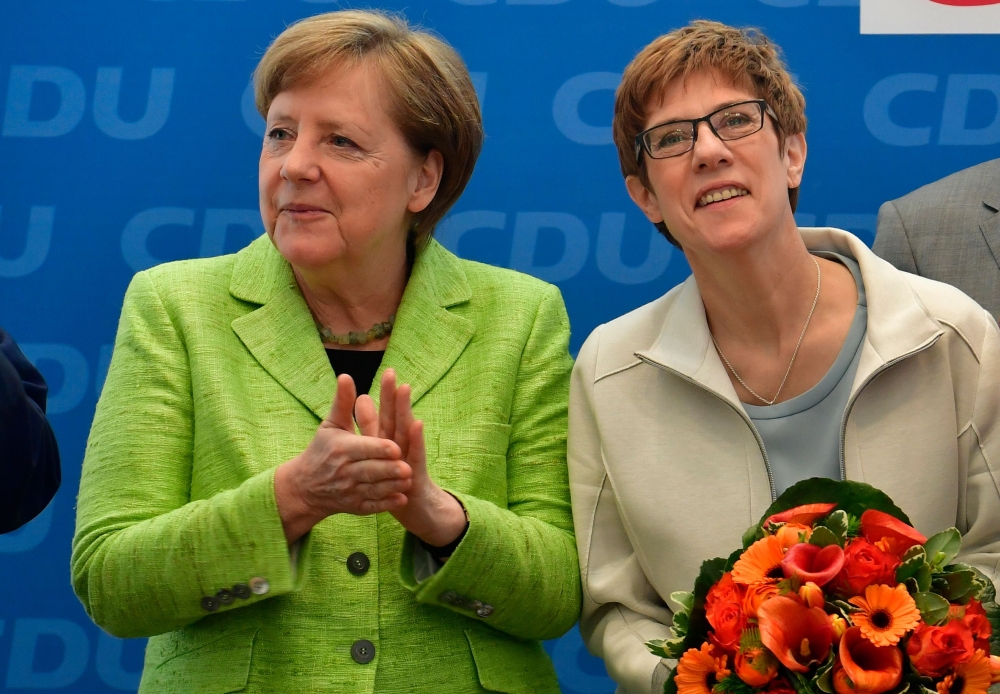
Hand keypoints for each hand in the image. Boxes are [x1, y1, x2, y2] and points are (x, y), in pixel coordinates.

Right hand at [274, 374, 412, 543]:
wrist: (305, 487)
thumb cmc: (321, 450)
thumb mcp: (330, 425)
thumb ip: (342, 402)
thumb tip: (346, 376)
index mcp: (341, 449)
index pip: (363, 449)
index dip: (380, 448)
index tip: (396, 447)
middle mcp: (344, 472)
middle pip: (370, 471)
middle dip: (388, 470)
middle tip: (407, 467)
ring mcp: (350, 491)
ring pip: (374, 489)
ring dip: (392, 486)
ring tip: (409, 479)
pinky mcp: (355, 507)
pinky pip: (372, 507)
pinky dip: (387, 504)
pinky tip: (401, 499)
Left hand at [355, 370, 466, 547]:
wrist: (414, 507)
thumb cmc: (394, 477)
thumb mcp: (379, 451)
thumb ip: (370, 425)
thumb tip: (361, 398)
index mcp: (389, 440)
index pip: (387, 413)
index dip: (386, 395)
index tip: (387, 372)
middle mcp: (401, 445)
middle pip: (397, 417)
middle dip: (394, 395)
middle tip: (392, 373)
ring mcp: (410, 457)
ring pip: (407, 431)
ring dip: (406, 410)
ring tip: (405, 389)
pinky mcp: (416, 471)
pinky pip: (416, 453)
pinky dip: (416, 439)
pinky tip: (417, 423)